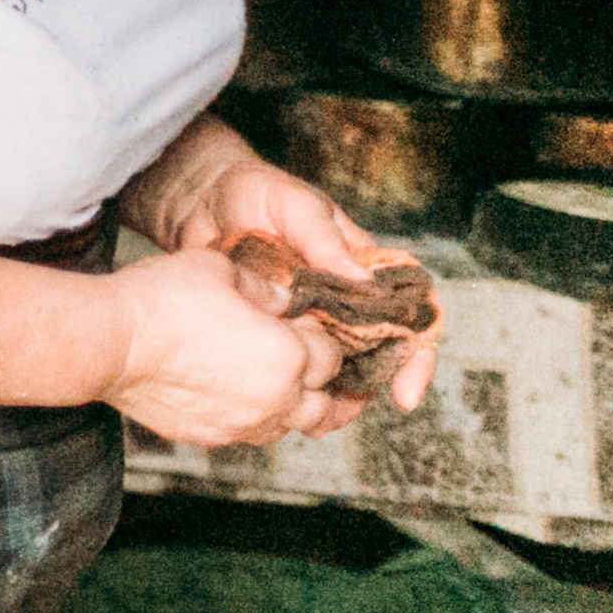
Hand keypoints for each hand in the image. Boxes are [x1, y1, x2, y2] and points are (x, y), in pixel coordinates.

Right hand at [100, 244, 346, 446]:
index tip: (307, 326)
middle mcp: (275, 398)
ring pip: (290, 427)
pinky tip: (239, 397)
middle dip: (326, 388)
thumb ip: (263, 288)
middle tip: (321, 375)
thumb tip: (282, 301)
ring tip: (283, 390)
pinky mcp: (212, 436)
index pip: (332, 356)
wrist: (111, 342)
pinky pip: (249, 434)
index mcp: (287, 355)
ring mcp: (243, 423)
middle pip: (324, 407)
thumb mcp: (220, 268)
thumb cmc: (162, 300)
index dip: (322, 337)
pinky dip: (255, 418)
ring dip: (293, 408)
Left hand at [152, 151, 437, 418]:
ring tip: (316, 422)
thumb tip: (364, 283)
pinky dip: (296, 387)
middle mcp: (344, 298)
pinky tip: (283, 410)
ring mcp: (310, 316)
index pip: (409, 313)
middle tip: (345, 414)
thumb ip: (324, 239)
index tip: (405, 392)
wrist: (197, 201)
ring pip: (338, 367)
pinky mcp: (274, 328)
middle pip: (378, 353)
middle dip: (370, 388)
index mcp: (362, 267)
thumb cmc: (252, 191)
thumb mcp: (292, 204)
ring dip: (334, 397)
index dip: (416, 355)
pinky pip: (295, 364)